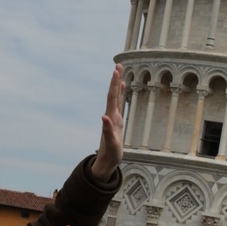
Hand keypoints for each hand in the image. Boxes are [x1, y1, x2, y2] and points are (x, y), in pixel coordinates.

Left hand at [90, 63, 124, 180]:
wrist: (106, 161)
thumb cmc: (110, 153)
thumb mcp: (111, 143)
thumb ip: (108, 130)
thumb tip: (104, 117)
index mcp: (111, 118)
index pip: (112, 97)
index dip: (114, 84)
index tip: (116, 71)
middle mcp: (111, 115)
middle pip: (113, 94)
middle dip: (115, 79)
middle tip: (118, 65)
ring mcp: (113, 117)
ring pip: (116, 97)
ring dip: (117, 84)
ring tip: (119, 71)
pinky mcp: (116, 121)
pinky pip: (119, 103)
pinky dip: (120, 94)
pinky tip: (122, 88)